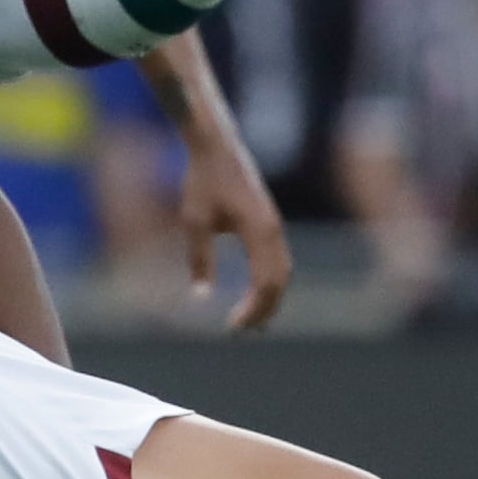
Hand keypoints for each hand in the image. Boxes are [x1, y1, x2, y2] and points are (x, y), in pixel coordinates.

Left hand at [179, 125, 291, 330]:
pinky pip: (277, 260)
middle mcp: (274, 231)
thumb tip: (201, 297)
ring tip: (251, 321)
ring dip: (270, 298)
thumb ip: (199, 260)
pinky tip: (254, 294)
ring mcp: (275, 226)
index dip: (253, 310)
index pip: (266, 283)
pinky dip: (270, 281)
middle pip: (280, 282)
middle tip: (241, 331)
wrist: (217, 147)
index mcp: (259, 231)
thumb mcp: (194, 222)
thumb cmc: (203, 181)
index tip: (232, 326)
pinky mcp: (269, 223)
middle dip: (264, 310)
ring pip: (283, 272)